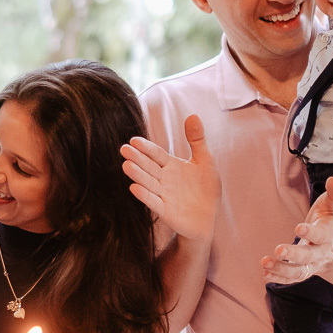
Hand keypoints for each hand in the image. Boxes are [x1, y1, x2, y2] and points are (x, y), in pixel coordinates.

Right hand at [120, 114, 219, 241]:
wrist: (208, 217)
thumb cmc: (205, 189)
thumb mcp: (205, 161)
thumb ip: (197, 140)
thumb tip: (192, 115)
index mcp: (171, 165)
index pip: (156, 154)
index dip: (147, 147)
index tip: (134, 140)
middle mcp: (164, 179)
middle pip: (149, 167)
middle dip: (137, 158)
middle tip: (124, 149)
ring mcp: (163, 195)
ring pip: (148, 183)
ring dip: (138, 175)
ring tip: (126, 166)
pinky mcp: (165, 211)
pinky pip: (154, 202)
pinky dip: (145, 196)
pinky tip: (134, 188)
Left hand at [261, 176, 332, 283]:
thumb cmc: (327, 223)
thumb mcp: (331, 208)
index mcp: (328, 235)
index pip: (320, 235)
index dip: (310, 232)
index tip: (298, 228)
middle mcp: (320, 253)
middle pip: (308, 257)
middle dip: (293, 254)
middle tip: (278, 250)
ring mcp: (310, 265)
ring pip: (298, 272)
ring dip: (281, 269)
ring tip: (265, 263)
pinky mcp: (301, 272)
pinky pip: (290, 279)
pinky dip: (278, 278)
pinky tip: (264, 275)